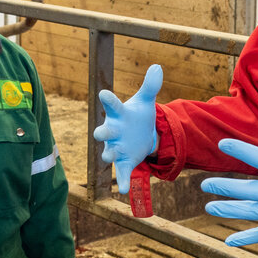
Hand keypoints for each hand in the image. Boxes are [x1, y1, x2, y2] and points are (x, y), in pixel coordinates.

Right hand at [93, 64, 161, 193]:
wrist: (141, 135)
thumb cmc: (137, 116)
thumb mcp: (146, 101)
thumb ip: (150, 86)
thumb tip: (158, 66)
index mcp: (118, 114)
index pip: (111, 104)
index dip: (107, 99)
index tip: (103, 93)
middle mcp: (113, 131)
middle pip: (103, 132)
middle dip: (101, 133)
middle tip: (100, 133)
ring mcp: (116, 148)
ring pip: (108, 153)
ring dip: (108, 155)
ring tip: (109, 157)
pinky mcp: (123, 162)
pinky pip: (119, 173)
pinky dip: (120, 181)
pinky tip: (122, 190)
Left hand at [200, 102, 257, 246]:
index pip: (257, 157)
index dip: (238, 149)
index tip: (222, 144)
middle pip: (246, 190)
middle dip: (223, 187)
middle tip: (204, 185)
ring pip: (250, 212)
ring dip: (228, 210)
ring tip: (209, 207)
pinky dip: (246, 237)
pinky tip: (229, 240)